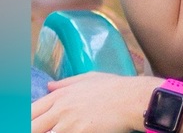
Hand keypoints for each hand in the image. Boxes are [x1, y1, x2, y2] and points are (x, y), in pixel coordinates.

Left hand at [31, 71, 158, 132]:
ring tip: (65, 129)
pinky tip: (74, 132)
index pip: (31, 111)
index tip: (31, 124)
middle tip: (42, 129)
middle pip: (32, 127)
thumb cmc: (114, 87)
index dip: (27, 120)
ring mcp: (69, 124)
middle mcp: (61, 109)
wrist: (131, 98)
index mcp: (61, 94)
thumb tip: (49, 86)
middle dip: (34, 129)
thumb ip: (66, 83)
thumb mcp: (90, 78)